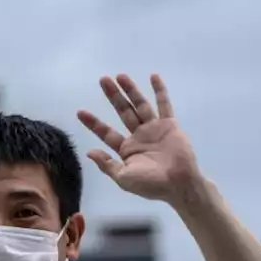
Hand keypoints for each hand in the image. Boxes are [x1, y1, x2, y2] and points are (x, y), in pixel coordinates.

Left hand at [77, 73, 202, 205]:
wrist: (180, 184)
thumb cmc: (152, 185)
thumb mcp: (124, 179)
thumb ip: (107, 165)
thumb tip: (89, 152)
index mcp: (127, 150)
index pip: (107, 133)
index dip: (94, 123)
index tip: (80, 112)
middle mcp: (139, 136)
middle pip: (123, 112)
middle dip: (113, 96)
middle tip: (103, 80)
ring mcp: (155, 129)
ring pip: (140, 105)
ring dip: (131, 90)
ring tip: (120, 75)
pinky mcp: (170, 125)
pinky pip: (164, 105)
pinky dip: (160, 91)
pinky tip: (153, 76)